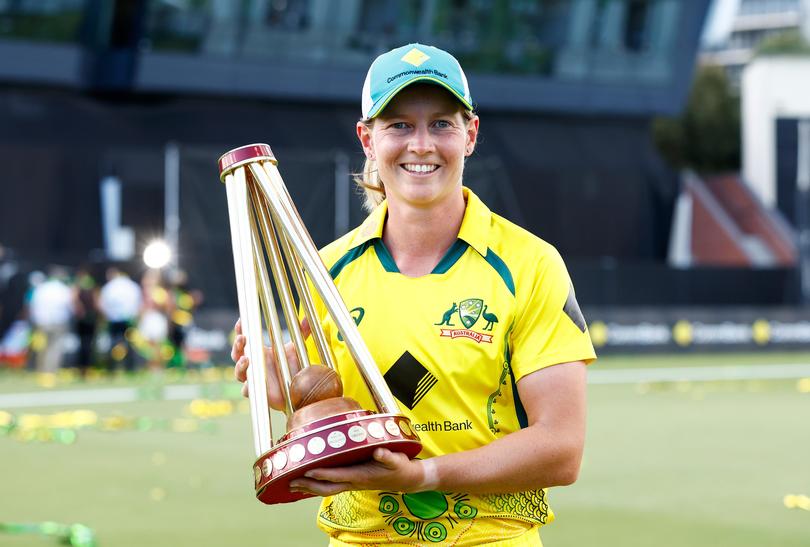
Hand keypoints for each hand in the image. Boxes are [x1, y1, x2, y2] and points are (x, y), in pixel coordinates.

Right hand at [231, 317, 309, 409]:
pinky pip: (248, 390)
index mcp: (259, 351)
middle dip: (237, 346)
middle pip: (237, 354)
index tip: (242, 321)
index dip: (240, 330)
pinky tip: (249, 383)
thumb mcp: (296, 348)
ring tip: (246, 360)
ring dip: (240, 366)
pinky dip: (248, 386)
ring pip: (239, 373)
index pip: (245, 338)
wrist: (297, 389)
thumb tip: (307, 318)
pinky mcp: (258, 392)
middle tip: (243, 339)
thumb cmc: (292, 367)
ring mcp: (253, 378)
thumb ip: (301, 333)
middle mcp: (253, 364)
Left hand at [288, 448, 429, 495]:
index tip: (308, 470)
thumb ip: (388, 455)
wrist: (406, 480)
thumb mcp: (397, 459)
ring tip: (292, 484)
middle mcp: (354, 482)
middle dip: (308, 486)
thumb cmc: (400, 467)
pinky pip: (331, 486)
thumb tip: (378, 450)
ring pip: (326, 489)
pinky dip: (317, 486)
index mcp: (362, 475)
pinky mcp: (352, 481)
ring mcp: (352, 483)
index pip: (338, 475)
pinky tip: (308, 483)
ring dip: (309, 488)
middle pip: (327, 488)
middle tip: (290, 482)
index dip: (323, 474)